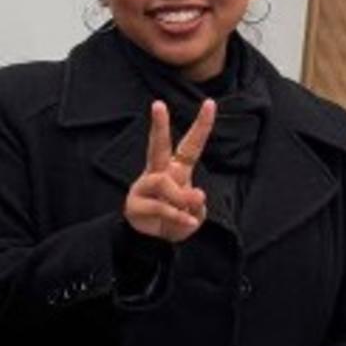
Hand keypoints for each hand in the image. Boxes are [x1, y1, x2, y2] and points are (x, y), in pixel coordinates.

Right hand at [124, 99, 213, 242]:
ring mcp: (144, 187)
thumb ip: (197, 203)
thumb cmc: (175, 220)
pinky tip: (186, 223)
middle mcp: (159, 173)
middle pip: (159, 146)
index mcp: (177, 170)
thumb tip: (197, 193)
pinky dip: (178, 216)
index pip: (190, 145)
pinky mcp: (135, 203)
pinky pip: (161, 206)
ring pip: (162, 181)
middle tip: (157, 104)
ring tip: (186, 211)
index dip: (201, 125)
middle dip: (159, 125)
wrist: (153, 242)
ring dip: (179, 197)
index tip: (209, 103)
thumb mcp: (195, 214)